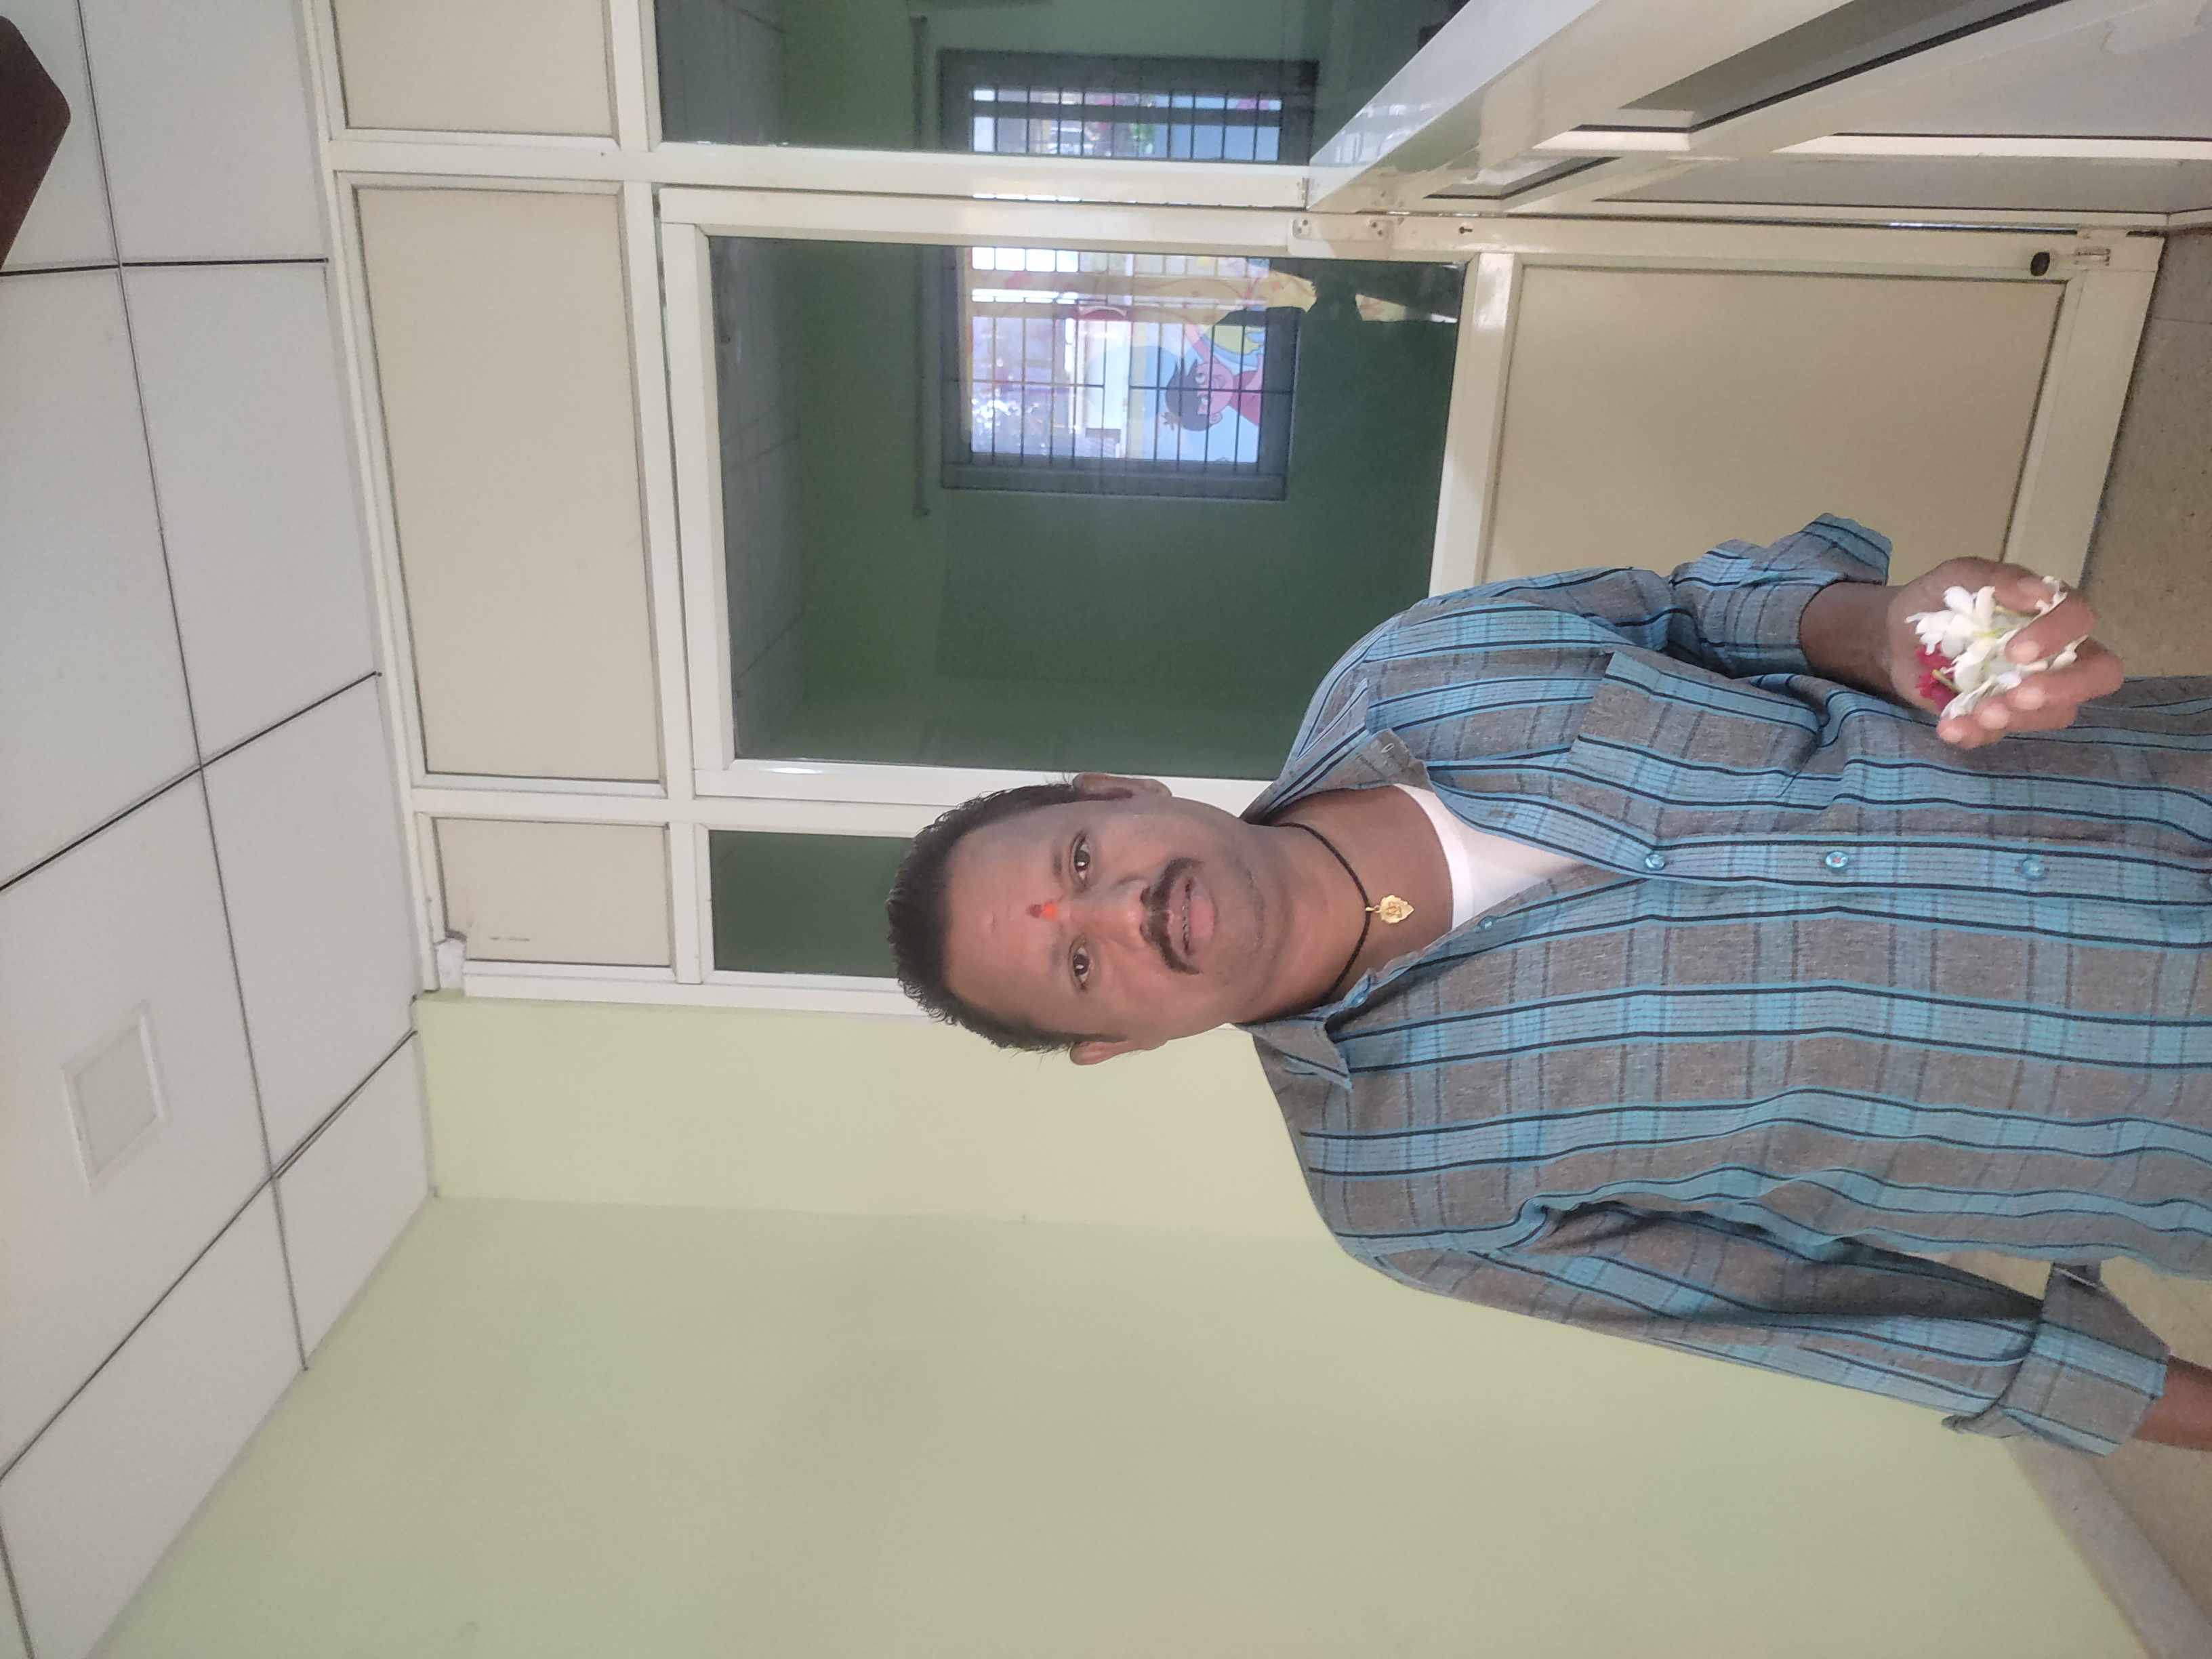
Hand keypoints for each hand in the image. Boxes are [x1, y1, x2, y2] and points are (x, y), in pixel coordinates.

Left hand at [1883, 560, 2124, 748]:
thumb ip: (1998, 579)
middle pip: (2097, 675)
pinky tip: (1950, 728)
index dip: (2058, 636)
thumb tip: (2038, 591)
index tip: (2017, 650)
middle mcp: (2056, 655)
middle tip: (2019, 695)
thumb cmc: (1939, 600)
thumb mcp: (1959, 577)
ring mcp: (2031, 690)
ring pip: (2055, 713)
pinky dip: (1976, 734)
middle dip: (2063, 689)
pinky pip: (2001, 735)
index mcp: (2052, 613)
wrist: (1894, 635)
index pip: (2080, 621)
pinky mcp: (1999, 717)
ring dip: (2019, 718)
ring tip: (1979, 714)